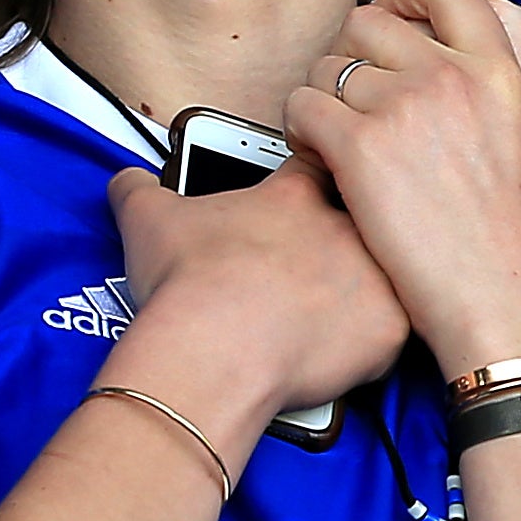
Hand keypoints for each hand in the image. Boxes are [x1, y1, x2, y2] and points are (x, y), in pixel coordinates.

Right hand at [103, 163, 406, 432]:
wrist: (215, 348)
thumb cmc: (189, 282)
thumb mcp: (148, 219)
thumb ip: (139, 188)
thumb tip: (125, 180)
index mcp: (293, 198)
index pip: (318, 167)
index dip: (313, 177)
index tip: (301, 196)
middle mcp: (342, 228)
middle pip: (363, 220)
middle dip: (345, 242)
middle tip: (312, 271)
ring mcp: (372, 277)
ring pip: (386, 275)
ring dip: (364, 291)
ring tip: (331, 316)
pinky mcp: (388, 329)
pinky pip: (394, 333)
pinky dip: (372, 345)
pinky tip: (344, 353)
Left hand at [283, 0, 520, 375]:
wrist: (497, 296)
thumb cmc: (520, 243)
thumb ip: (512, 108)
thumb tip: (497, 99)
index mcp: (498, 71)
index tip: (391, 18)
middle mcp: (448, 76)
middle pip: (369, 21)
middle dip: (348, 53)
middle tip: (347, 92)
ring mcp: (402, 106)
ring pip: (326, 65)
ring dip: (319, 95)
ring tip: (329, 133)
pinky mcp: (359, 145)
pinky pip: (301, 105)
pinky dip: (298, 127)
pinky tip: (316, 155)